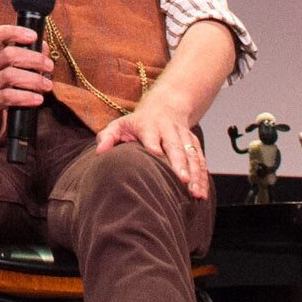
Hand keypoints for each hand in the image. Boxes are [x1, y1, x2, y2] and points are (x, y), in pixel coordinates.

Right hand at [0, 20, 55, 143]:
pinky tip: (38, 99)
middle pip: (9, 54)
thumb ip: (27, 60)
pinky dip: (26, 97)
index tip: (33, 36)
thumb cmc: (0, 92)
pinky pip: (9, 97)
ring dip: (34, 79)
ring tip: (47, 86)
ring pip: (10, 76)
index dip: (15, 32)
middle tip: (49, 66)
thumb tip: (45, 47)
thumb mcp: (11, 73)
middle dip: (34, 59)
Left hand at [94, 104, 213, 198]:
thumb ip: (108, 137)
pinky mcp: (193, 144)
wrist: (165, 107)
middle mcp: (168, 129)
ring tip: (195, 193)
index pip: (150, 134)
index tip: (156, 154)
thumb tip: (99, 152)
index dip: (153, 143)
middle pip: (175, 145)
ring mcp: (183, 136)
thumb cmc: (137, 123)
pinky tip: (201, 194)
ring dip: (194, 174)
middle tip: (181, 179)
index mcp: (148, 125)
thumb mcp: (119, 125)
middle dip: (179, 162)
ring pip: (191, 155)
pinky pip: (200, 160)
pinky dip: (202, 177)